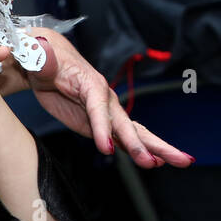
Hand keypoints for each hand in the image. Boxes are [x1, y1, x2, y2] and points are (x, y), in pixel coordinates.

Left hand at [18, 27, 191, 167]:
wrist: (49, 61)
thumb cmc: (45, 59)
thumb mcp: (41, 59)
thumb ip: (43, 62)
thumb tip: (43, 59)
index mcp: (91, 84)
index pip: (98, 108)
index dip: (102, 127)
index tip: (107, 148)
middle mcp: (105, 99)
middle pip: (126, 124)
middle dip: (144, 144)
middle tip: (162, 160)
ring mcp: (106, 114)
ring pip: (134, 133)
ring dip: (155, 148)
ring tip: (179, 161)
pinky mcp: (100, 124)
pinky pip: (123, 138)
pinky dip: (139, 150)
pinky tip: (156, 161)